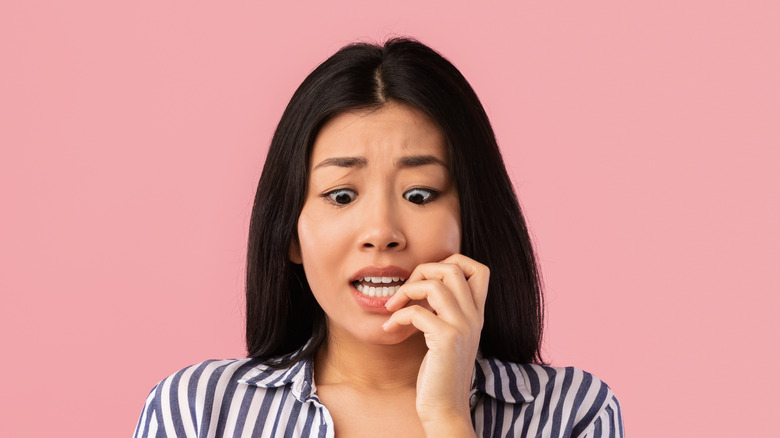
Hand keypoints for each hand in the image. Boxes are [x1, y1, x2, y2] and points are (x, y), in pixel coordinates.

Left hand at [382, 254, 488, 436]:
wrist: (445, 409)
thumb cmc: (440, 373)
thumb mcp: (448, 336)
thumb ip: (444, 312)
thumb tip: (422, 286)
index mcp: (476, 313)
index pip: (478, 269)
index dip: (452, 262)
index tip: (427, 280)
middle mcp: (474, 316)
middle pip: (454, 267)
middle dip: (422, 271)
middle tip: (405, 291)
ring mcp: (463, 327)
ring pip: (435, 284)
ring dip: (406, 291)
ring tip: (392, 306)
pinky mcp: (447, 340)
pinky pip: (417, 312)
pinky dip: (398, 316)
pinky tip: (390, 328)